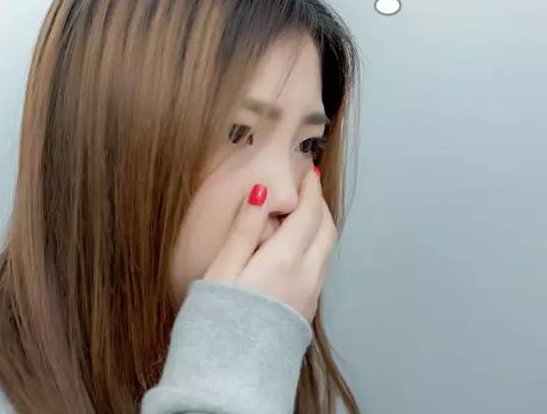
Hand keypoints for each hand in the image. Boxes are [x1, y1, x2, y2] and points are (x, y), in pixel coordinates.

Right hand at [201, 169, 337, 323]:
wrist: (231, 375)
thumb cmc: (219, 317)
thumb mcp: (224, 268)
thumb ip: (245, 228)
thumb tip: (263, 190)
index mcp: (285, 260)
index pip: (309, 214)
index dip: (310, 190)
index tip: (308, 171)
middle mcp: (306, 276)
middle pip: (326, 230)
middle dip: (320, 204)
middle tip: (308, 188)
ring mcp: (310, 297)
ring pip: (327, 251)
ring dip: (321, 226)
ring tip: (304, 213)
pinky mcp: (306, 313)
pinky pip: (320, 269)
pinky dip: (316, 248)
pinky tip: (297, 248)